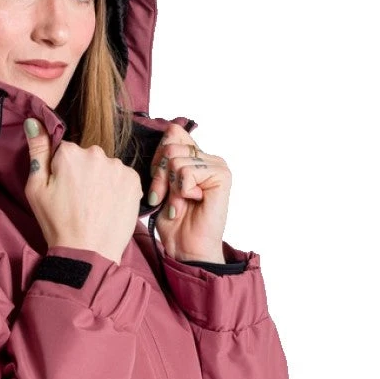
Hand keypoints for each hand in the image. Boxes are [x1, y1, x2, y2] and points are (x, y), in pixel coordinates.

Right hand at [23, 117, 141, 265]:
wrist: (89, 252)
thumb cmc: (58, 223)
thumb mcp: (36, 189)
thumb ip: (37, 151)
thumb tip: (34, 120)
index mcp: (69, 153)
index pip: (64, 151)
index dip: (61, 171)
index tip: (62, 190)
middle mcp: (96, 153)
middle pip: (87, 157)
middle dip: (83, 173)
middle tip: (78, 200)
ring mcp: (117, 166)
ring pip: (105, 167)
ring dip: (101, 180)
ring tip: (94, 205)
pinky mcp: (133, 180)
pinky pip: (122, 177)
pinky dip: (116, 188)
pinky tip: (108, 205)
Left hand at [145, 124, 230, 261]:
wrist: (186, 248)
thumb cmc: (173, 221)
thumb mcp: (161, 184)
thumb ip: (165, 159)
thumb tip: (168, 130)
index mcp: (194, 156)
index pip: (172, 133)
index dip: (158, 156)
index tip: (157, 181)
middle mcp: (208, 158)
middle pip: (170, 146)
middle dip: (159, 176)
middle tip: (163, 197)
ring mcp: (217, 165)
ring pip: (176, 159)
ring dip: (170, 188)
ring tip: (178, 204)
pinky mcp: (222, 176)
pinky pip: (187, 172)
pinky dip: (181, 192)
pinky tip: (190, 203)